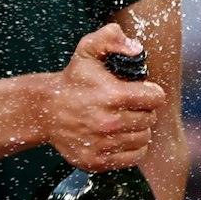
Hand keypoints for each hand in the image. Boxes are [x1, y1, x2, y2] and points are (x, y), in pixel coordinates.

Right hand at [44, 25, 164, 171]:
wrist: (45, 110)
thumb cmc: (73, 80)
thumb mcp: (88, 49)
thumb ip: (111, 37)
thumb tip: (136, 49)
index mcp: (111, 95)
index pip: (155, 98)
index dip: (152, 92)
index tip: (142, 90)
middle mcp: (108, 122)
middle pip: (150, 119)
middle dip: (144, 110)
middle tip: (131, 104)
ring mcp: (101, 144)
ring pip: (143, 139)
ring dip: (139, 129)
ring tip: (126, 119)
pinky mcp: (95, 161)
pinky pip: (132, 158)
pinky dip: (132, 148)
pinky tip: (122, 136)